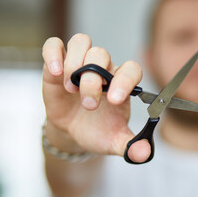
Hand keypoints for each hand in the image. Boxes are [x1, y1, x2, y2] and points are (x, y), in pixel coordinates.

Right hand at [42, 33, 149, 161]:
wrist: (74, 131)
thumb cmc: (98, 131)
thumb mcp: (114, 141)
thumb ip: (131, 146)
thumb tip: (144, 153)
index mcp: (121, 84)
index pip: (131, 69)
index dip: (125, 80)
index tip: (114, 100)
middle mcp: (103, 69)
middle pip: (101, 55)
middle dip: (93, 80)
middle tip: (89, 105)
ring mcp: (80, 63)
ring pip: (82, 43)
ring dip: (75, 64)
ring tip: (71, 88)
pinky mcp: (58, 64)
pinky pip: (54, 45)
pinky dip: (53, 54)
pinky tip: (55, 72)